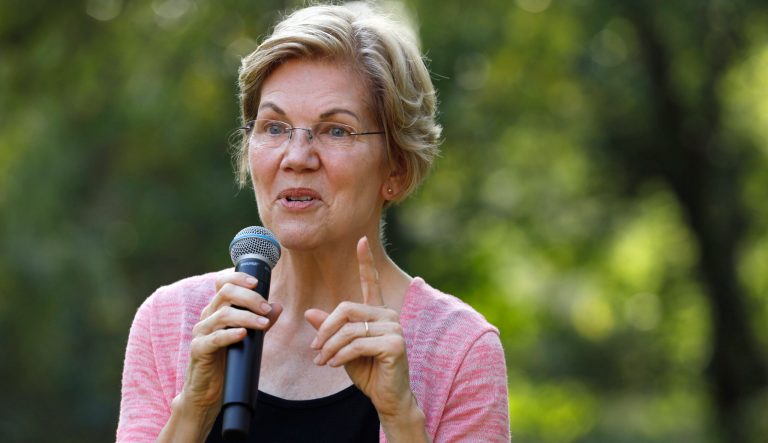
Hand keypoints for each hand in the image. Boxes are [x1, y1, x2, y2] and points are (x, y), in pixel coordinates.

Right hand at [181, 272, 282, 418]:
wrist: (210, 391)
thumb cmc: (229, 361)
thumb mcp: (249, 338)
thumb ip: (261, 321)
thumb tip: (277, 306)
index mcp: (217, 309)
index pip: (222, 283)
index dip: (238, 278)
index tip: (257, 282)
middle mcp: (207, 317)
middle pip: (225, 294)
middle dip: (249, 298)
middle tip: (266, 308)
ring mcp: (201, 333)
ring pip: (222, 315)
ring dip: (246, 316)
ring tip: (263, 324)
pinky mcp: (198, 350)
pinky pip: (213, 339)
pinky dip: (230, 334)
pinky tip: (243, 334)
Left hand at [305, 237, 417, 421]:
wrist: (388, 397)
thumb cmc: (368, 372)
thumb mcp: (342, 348)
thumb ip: (330, 329)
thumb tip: (310, 312)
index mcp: (378, 312)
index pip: (370, 282)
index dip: (365, 262)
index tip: (361, 240)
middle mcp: (388, 315)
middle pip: (346, 309)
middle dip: (326, 330)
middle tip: (315, 349)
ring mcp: (394, 328)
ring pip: (349, 329)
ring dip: (329, 347)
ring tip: (322, 361)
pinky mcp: (395, 344)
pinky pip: (357, 344)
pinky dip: (340, 356)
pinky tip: (334, 365)